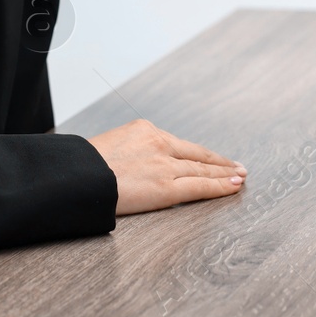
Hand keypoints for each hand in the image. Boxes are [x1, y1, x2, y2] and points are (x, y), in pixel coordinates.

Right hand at [86, 118, 246, 215]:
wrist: (75, 176)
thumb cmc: (82, 167)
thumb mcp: (109, 146)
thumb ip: (129, 152)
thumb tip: (130, 166)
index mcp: (144, 130)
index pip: (180, 145)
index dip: (200, 153)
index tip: (214, 158)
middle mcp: (158, 143)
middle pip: (196, 155)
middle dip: (219, 162)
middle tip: (238, 167)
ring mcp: (164, 164)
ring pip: (202, 169)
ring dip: (224, 174)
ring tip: (240, 177)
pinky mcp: (165, 186)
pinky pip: (199, 186)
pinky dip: (219, 186)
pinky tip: (233, 186)